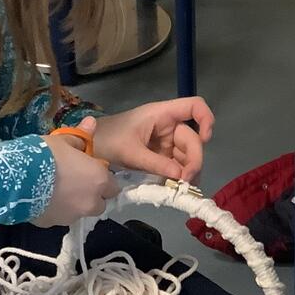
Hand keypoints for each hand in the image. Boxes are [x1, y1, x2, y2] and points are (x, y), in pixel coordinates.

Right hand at [34, 116, 119, 226]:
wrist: (18, 178)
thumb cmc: (46, 155)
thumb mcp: (63, 140)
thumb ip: (81, 136)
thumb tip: (91, 122)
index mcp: (99, 180)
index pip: (113, 186)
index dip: (103, 180)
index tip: (90, 172)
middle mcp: (91, 202)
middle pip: (100, 204)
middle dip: (92, 196)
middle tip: (76, 182)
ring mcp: (73, 216)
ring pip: (80, 212)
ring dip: (75, 204)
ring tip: (56, 191)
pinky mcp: (54, 225)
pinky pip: (60, 217)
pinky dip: (56, 210)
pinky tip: (43, 198)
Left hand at [91, 97, 215, 181]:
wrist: (89, 148)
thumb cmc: (108, 140)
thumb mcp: (130, 152)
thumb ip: (156, 163)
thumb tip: (180, 176)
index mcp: (161, 114)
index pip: (194, 106)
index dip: (205, 119)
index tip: (206, 139)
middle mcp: (167, 125)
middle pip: (192, 138)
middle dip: (193, 159)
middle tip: (187, 182)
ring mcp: (164, 141)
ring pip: (186, 155)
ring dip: (188, 171)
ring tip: (182, 189)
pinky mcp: (160, 155)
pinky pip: (175, 164)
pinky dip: (178, 176)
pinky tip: (176, 188)